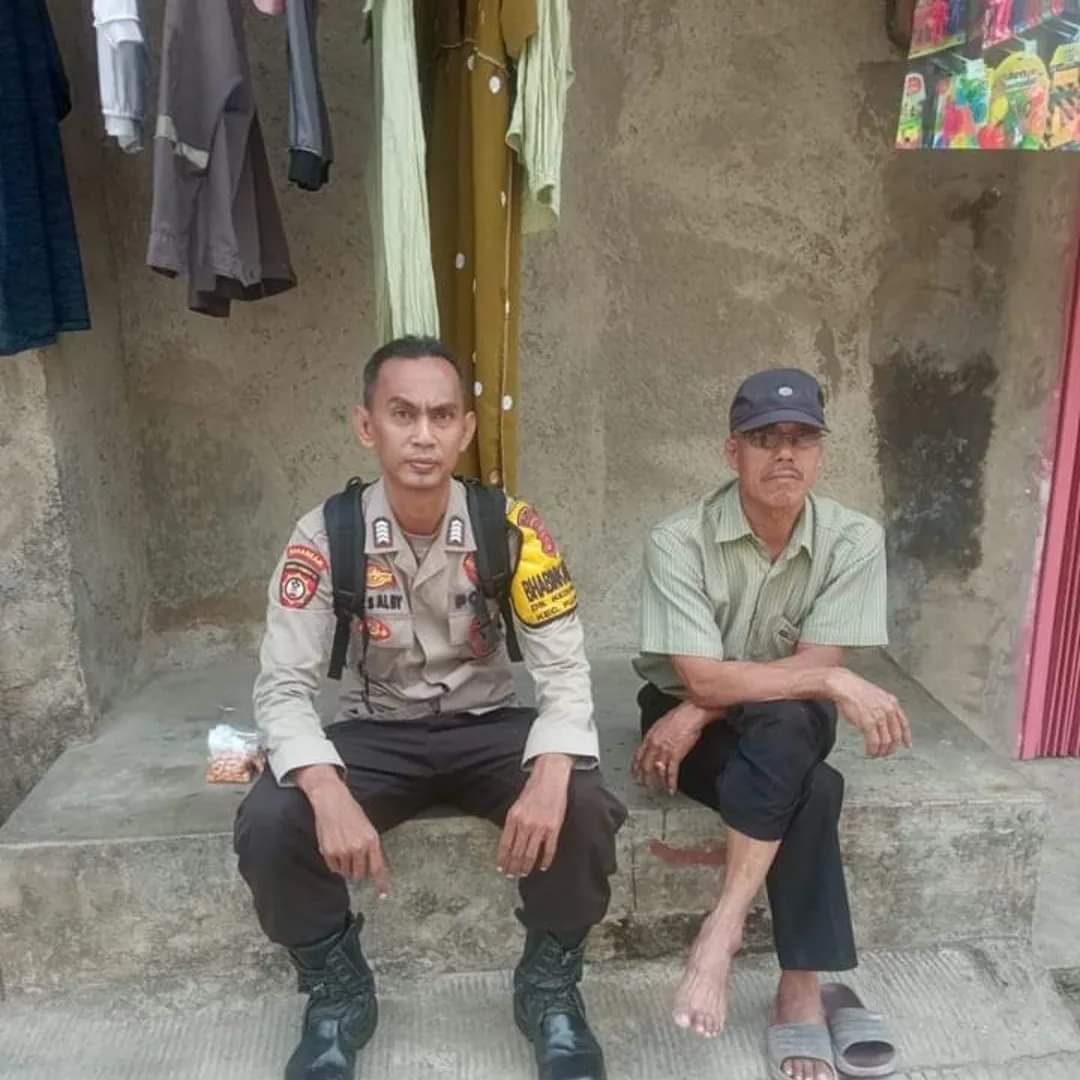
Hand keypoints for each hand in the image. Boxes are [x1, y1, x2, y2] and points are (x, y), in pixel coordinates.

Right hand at [295, 766, 389, 896]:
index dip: (381, 883)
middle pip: (360, 874)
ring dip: (346, 867)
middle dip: (359, 870)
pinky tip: (336, 849)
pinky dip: (336, 864)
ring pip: (347, 873)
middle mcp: (358, 847)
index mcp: (371, 840)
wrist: (332, 801)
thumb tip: (374, 868)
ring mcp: (342, 851)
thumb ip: (372, 848)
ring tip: (344, 849)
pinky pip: (334, 868)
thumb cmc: (351, 813)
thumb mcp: (368, 828)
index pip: (378, 867)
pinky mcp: (328, 852)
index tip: (383, 895)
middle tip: (355, 858)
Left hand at [497, 753, 572, 878]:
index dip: (502, 859)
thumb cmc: (533, 791)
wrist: (550, 779)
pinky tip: (542, 866)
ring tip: (523, 873)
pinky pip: (549, 850)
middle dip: (513, 867)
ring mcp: (540, 827)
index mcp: (513, 818)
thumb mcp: (516, 806)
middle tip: (511, 875)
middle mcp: (525, 824)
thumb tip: (509, 843)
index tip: (501, 868)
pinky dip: (545, 861)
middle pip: (516, 853)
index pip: (505, 845)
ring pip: (530, 855)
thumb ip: (513, 824)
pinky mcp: (553, 828)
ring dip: (526, 867)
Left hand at [631, 700, 717, 794]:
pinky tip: (671, 788)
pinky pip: (671, 773)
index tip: (634, 772)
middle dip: (643, 777)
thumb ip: (655, 736)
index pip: (638, 755)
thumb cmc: (679, 716)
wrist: (691, 713)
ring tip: (657, 789)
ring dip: (657, 782)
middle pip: (645, 765)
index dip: (635, 766)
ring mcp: (664, 750)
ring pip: (656, 771)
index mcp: (650, 736)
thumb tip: (653, 743)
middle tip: (643, 785)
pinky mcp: (675, 755)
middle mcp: (654, 744)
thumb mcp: (661, 724)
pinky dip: (671, 783)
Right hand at [824, 668, 912, 757]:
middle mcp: (888, 710)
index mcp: (892, 702)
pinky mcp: (868, 723)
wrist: (843, 685)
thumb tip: (885, 721)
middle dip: (891, 748)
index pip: (904, 724)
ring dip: (881, 751)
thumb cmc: (855, 689)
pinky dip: (872, 750)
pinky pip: (874, 742)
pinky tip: (869, 752)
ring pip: (885, 741)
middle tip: (886, 753)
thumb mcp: (876, 695)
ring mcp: (879, 717)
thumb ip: (884, 707)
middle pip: (895, 736)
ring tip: (876, 754)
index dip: (906, 737)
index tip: (906, 744)